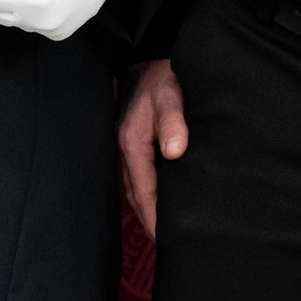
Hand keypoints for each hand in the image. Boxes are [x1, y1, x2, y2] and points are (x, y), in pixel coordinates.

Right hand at [118, 58, 188, 238]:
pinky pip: (140, 174)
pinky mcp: (136, 139)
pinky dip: (148, 191)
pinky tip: (161, 198)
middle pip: (136, 193)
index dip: (154, 217)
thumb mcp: (170, 94)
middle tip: (167, 244)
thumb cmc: (162, 77)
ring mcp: (128, 144)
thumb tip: (175, 151)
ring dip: (148, 206)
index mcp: (131, 142)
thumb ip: (173, 121)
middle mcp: (125, 147)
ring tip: (163, 228)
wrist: (151, 56)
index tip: (166, 239)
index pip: (143, 191)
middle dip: (149, 219)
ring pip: (136, 185)